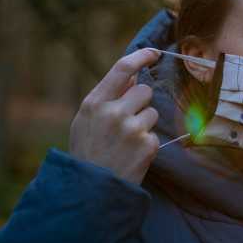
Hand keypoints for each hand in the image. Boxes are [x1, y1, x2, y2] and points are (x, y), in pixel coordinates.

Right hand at [69, 48, 160, 184]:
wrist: (91, 189)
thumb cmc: (88, 151)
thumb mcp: (87, 120)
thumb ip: (108, 96)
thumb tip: (133, 75)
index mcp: (94, 103)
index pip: (122, 69)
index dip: (141, 57)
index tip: (154, 53)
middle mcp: (113, 112)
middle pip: (144, 91)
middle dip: (140, 103)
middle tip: (126, 122)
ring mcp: (131, 129)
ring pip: (153, 112)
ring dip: (145, 124)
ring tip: (126, 142)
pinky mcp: (147, 145)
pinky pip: (155, 135)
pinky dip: (147, 144)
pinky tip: (132, 155)